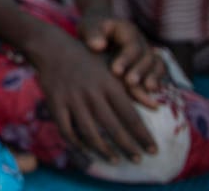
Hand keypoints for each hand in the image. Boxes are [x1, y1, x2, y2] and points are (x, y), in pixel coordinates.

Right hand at [32, 30, 156, 162]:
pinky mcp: (55, 103)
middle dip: (128, 147)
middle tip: (138, 161)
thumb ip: (133, 88)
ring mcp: (72, 99)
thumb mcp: (112, 68)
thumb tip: (156, 107)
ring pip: (90, 133)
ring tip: (116, 160)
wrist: (52, 48)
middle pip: (113, 127)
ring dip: (104, 150)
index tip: (153, 150)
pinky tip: (87, 150)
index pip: (130, 116)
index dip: (143, 136)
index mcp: (109, 84)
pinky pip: (66, 130)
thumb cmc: (87, 60)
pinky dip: (77, 143)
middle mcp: (91, 93)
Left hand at [80, 13, 165, 106]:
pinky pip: (158, 71)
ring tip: (147, 89)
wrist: (98, 32)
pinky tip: (151, 92)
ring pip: (156, 64)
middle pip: (147, 56)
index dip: (126, 59)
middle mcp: (141, 41)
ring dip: (152, 77)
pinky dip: (156, 80)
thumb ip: (92, 34)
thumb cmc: (93, 30)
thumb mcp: (89, 26)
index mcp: (127, 30)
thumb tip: (98, 46)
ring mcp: (147, 52)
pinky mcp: (148, 64)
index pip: (131, 45)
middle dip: (139, 70)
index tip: (115, 71)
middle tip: (130, 82)